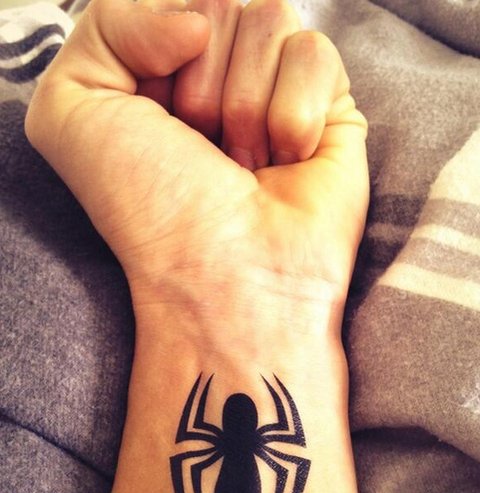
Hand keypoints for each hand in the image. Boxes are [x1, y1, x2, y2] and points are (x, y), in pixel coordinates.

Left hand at [25, 0, 367, 325]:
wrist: (225, 278)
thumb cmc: (152, 208)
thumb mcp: (73, 109)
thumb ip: (107, 24)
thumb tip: (197, 19)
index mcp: (160, 76)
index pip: (171, 1)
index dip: (153, 53)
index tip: (156, 127)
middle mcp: (220, 81)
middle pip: (218, 5)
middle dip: (200, 88)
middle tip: (204, 155)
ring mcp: (278, 92)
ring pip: (270, 19)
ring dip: (245, 107)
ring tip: (245, 168)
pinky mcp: (332, 110)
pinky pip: (315, 54)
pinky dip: (294, 115)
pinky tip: (287, 162)